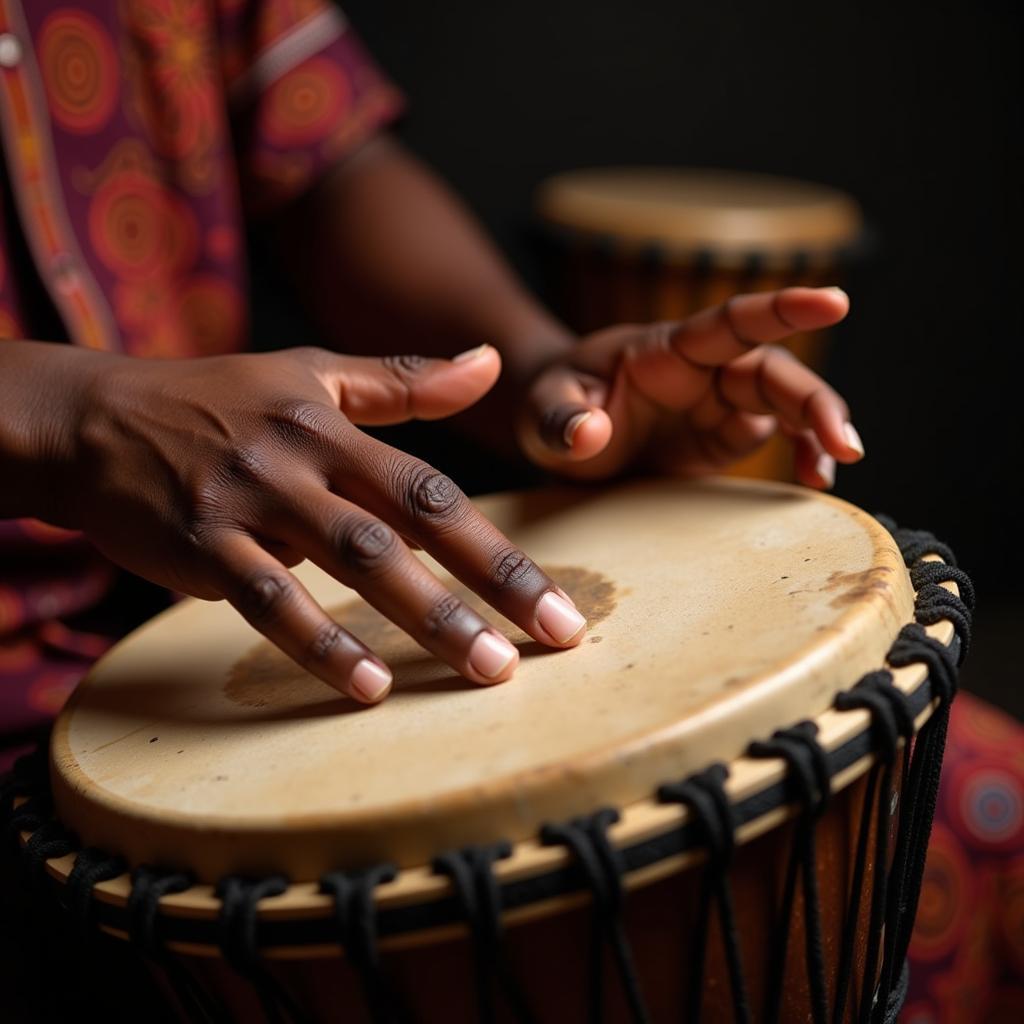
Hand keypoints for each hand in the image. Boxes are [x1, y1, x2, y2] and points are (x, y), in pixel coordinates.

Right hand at [56, 345, 586, 702]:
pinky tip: (365, 684)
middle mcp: (304, 460)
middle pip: (413, 525)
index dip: (503, 549)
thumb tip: (491, 363)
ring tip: (486, 669)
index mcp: (336, 425)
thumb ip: (403, 377)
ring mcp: (251, 501)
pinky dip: (316, 641)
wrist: (95, 418)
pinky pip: (266, 598)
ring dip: (425, 616)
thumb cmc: (216, 400)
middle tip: (556, 639)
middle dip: (492, 585)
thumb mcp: (310, 372)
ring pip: (353, 560)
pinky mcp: (200, 542)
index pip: (436, 492)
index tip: (560, 603)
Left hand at [517, 287, 863, 486]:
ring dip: (818, 428)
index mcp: (666, 349)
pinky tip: (816, 479)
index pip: (730, 321)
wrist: (560, 429)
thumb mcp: (542, 410)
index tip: (835, 302)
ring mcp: (718, 405)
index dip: (782, 309)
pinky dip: (801, 454)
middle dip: (814, 401)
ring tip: (838, 464)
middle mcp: (703, 371)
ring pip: (784, 404)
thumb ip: (560, 419)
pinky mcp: (721, 439)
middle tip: (845, 443)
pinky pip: (775, 439)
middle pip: (773, 371)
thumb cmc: (551, 404)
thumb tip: (590, 433)